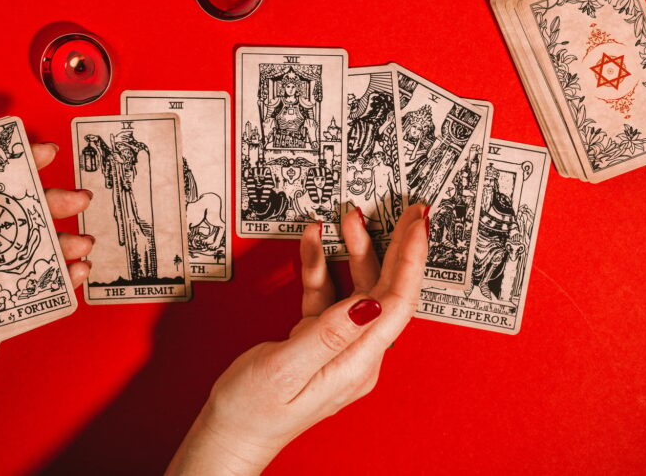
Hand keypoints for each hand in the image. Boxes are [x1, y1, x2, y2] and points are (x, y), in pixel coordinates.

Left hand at [0, 142, 92, 474]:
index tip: (39, 151)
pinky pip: (39, 287)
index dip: (7, 167)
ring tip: (84, 244)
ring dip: (62, 243)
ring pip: (32, 250)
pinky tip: (77, 274)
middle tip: (78, 200)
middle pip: (13, 217)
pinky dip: (62, 278)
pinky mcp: (4, 310)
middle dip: (48, 205)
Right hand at [167, 204, 428, 475]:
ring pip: (358, 287)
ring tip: (347, 218)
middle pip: (387, 290)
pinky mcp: (320, 340)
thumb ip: (327, 333)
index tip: (415, 226)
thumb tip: (370, 303)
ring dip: (353, 250)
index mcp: (356, 364)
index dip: (409, 259)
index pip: (397, 302)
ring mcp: (339, 346)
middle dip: (394, 246)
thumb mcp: (285, 368)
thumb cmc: (252, 411)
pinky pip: (329, 295)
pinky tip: (315, 241)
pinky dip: (321, 266)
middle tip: (404, 211)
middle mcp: (356, 355)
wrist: (230, 434)